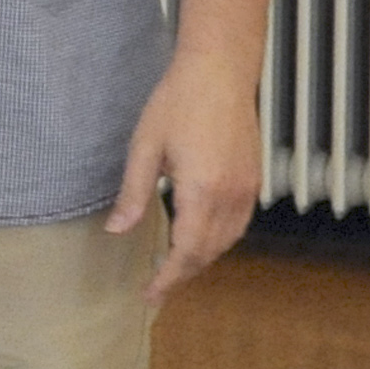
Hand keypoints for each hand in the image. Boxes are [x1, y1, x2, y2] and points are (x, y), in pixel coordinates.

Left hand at [110, 51, 261, 305]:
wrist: (218, 74)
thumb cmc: (175, 104)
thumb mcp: (144, 147)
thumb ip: (133, 193)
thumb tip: (117, 230)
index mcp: (202, 191)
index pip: (186, 251)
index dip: (168, 277)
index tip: (150, 294)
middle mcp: (231, 197)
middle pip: (209, 252)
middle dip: (182, 273)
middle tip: (156, 286)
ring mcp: (247, 189)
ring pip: (227, 241)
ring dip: (201, 258)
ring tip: (173, 267)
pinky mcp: (253, 179)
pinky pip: (238, 224)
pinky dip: (218, 239)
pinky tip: (199, 237)